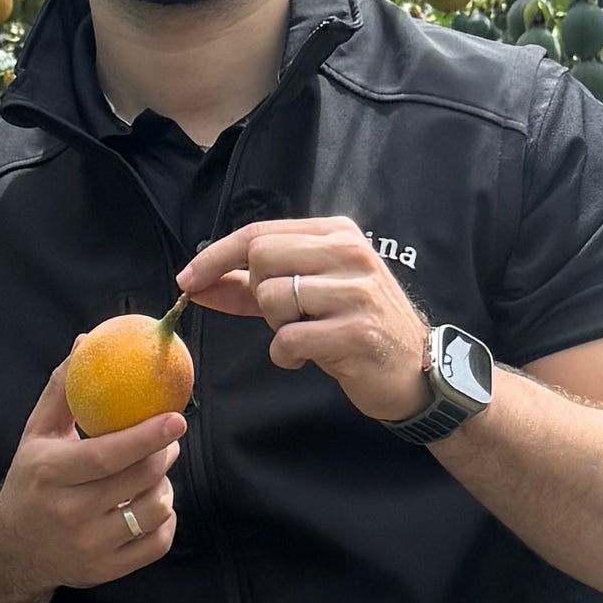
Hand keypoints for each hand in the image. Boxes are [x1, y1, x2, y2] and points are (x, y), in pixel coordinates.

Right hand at [0, 359, 183, 590]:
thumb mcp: (36, 434)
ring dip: (164, 486)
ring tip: (153, 473)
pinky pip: (157, 542)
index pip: (106, 455)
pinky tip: (151, 504)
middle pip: (137, 480)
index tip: (176, 418)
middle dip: (163, 454)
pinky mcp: (105, 571)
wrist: (11, 551)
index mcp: (50, 473)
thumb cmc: (31, 481)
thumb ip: (62, 389)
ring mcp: (89, 546)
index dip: (145, 436)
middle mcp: (68, 513)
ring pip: (153, 511)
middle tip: (168, 438)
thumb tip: (86, 342)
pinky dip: (165, 520)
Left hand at [173, 218, 434, 425]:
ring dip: (276, 327)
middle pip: (261, 257)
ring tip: (306, 334)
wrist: (414, 370)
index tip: (188, 279)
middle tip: (285, 315)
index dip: (215, 256)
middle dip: (256, 294)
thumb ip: (253, 286)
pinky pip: (289, 338)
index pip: (259, 232)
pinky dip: (287, 355)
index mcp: (337, 233)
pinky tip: (309, 357)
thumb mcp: (310, 293)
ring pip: (273, 297)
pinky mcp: (356, 332)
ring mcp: (355, 291)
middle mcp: (349, 253)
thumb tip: (197, 282)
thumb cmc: (354, 327)